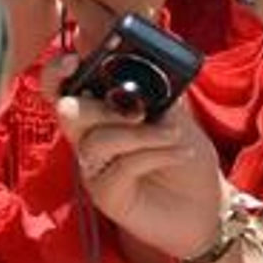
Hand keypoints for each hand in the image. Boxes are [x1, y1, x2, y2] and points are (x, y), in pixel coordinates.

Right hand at [44, 55, 230, 262]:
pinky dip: (154, 154)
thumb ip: (156, 92)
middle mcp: (91, 136)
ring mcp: (95, 167)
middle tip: (139, 112)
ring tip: (176, 137)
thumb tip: (144, 71)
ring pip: (96, 141)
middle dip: (101, 107)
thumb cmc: (185, 152)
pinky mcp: (105, 194)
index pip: (64, 86)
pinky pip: (119, 167)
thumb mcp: (176, 113)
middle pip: (68, 112)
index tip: (73, 60)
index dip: (58, 72)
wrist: (205, 202)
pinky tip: (180, 153)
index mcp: (102, 108)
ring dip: (141, 135)